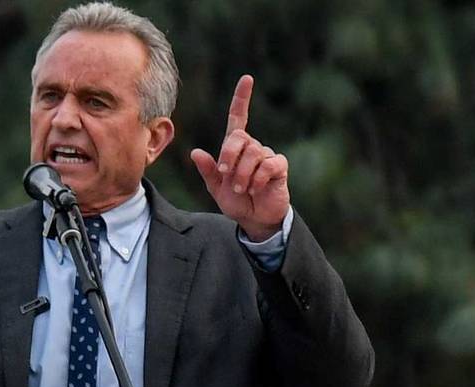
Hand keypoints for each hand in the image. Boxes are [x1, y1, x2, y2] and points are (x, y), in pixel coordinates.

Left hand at [190, 75, 289, 241]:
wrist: (254, 219)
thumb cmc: (236, 202)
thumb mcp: (216, 188)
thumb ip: (208, 171)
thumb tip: (195, 152)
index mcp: (235, 148)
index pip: (239, 117)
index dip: (242, 98)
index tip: (247, 79)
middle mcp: (252, 147)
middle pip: (240, 137)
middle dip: (229, 156)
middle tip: (225, 176)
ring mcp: (267, 155)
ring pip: (254, 153)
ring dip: (243, 175)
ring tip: (241, 189)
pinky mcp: (279, 167)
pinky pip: (268, 164)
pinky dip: (257, 179)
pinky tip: (255, 189)